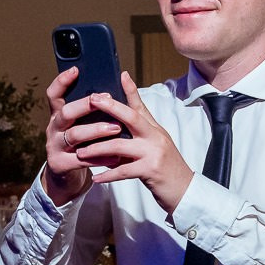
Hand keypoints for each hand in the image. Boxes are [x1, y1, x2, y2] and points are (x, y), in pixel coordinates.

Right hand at [41, 68, 116, 205]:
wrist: (66, 175)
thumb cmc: (81, 144)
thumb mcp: (82, 125)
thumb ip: (92, 111)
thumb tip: (114, 88)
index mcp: (58, 115)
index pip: (54, 94)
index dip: (62, 81)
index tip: (76, 70)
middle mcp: (53, 128)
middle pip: (66, 113)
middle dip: (84, 105)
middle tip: (105, 99)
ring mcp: (54, 146)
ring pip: (74, 135)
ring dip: (95, 130)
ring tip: (115, 128)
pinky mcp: (59, 164)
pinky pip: (81, 160)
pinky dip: (99, 158)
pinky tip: (115, 156)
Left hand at [71, 74, 197, 213]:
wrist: (184, 190)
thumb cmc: (166, 168)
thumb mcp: (156, 145)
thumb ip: (140, 134)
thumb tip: (119, 124)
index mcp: (154, 129)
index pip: (141, 106)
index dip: (131, 89)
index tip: (121, 74)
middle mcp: (155, 137)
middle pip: (131, 117)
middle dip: (110, 107)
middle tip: (90, 101)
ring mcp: (153, 153)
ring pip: (120, 145)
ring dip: (97, 149)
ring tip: (80, 152)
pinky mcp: (150, 171)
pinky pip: (123, 171)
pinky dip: (108, 175)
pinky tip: (96, 178)